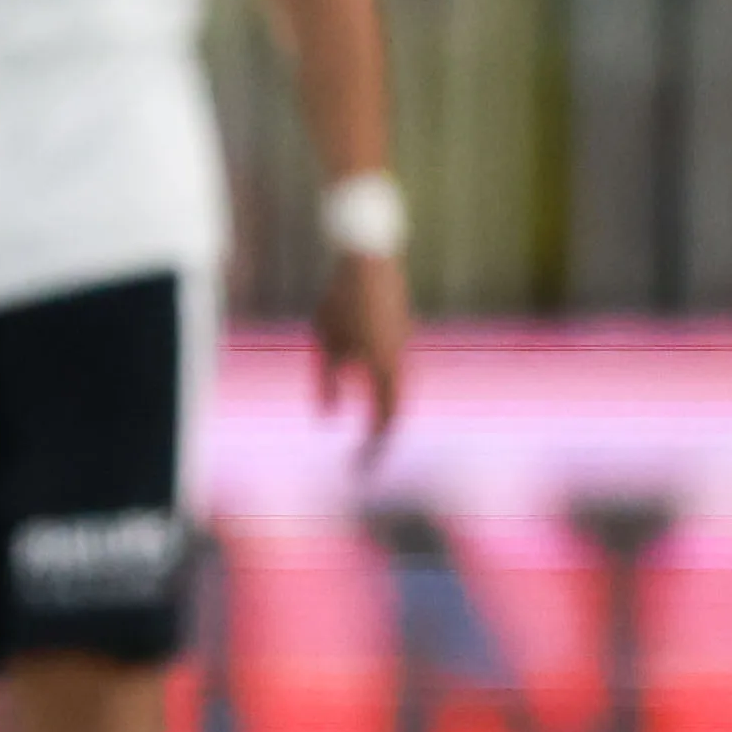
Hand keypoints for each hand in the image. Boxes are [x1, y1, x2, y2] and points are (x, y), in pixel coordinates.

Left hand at [317, 244, 410, 454]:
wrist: (369, 262)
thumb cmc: (342, 302)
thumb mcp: (326, 344)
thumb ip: (329, 382)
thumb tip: (328, 418)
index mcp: (386, 370)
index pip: (384, 422)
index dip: (373, 449)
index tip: (359, 469)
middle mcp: (402, 363)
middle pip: (395, 411)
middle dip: (380, 437)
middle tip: (364, 458)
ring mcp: (405, 349)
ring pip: (398, 392)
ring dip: (385, 414)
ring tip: (370, 435)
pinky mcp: (401, 337)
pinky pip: (396, 374)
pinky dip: (385, 392)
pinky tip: (373, 395)